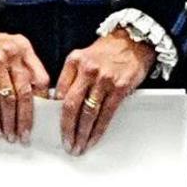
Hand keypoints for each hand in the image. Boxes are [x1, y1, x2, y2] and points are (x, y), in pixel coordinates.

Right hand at [0, 21, 51, 143]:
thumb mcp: (6, 46)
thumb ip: (19, 65)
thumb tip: (30, 95)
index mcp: (22, 47)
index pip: (41, 78)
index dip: (42, 100)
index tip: (41, 116)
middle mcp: (12, 53)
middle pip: (26, 92)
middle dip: (26, 118)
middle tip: (24, 134)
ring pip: (9, 99)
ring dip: (9, 122)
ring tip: (10, 134)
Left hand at [50, 33, 152, 154]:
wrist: (135, 40)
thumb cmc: (108, 51)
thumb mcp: (83, 57)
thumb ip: (71, 77)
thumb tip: (59, 103)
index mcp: (74, 61)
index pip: (59, 92)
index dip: (54, 113)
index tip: (52, 127)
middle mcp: (87, 70)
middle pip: (71, 105)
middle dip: (67, 129)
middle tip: (66, 144)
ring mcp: (104, 79)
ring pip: (88, 113)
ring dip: (82, 134)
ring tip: (79, 146)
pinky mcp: (119, 88)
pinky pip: (106, 114)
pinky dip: (98, 130)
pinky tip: (94, 138)